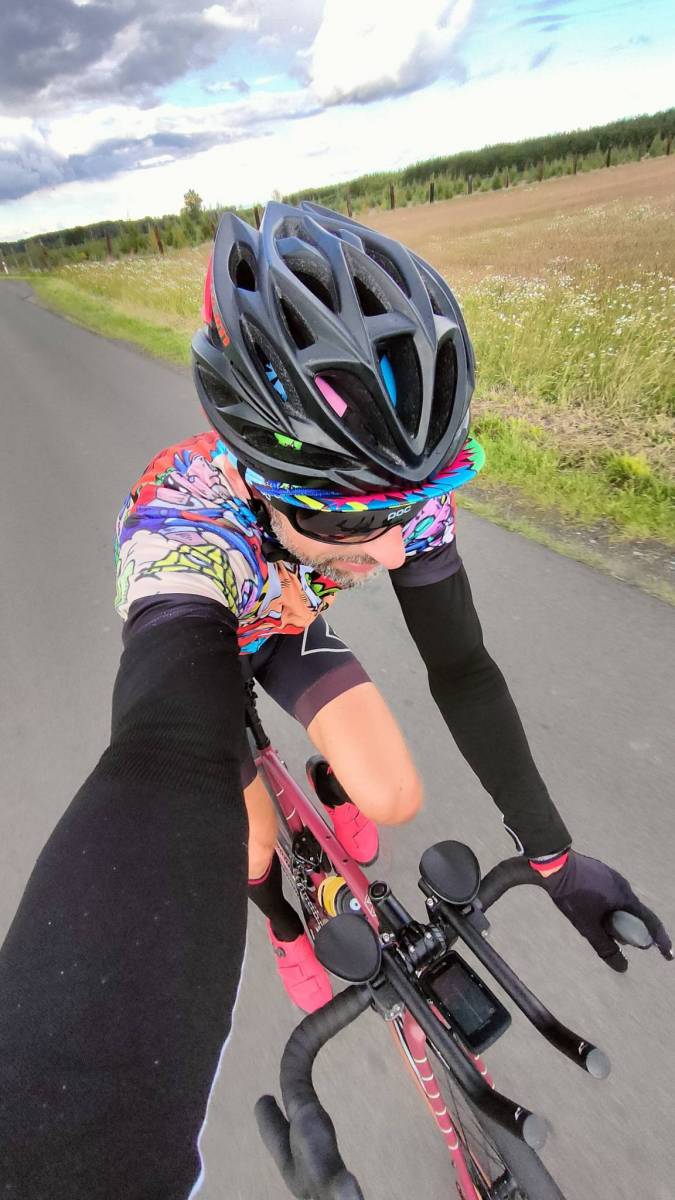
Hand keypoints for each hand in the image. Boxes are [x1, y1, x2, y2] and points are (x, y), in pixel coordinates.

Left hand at [531, 851, 672, 971]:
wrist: (553, 864)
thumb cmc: (573, 895)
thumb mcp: (588, 926)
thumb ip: (605, 947)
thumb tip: (622, 967)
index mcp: (625, 897)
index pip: (650, 921)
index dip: (660, 939)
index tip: (667, 953)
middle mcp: (622, 885)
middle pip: (635, 913)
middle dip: (631, 930)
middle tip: (621, 942)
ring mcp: (610, 876)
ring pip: (621, 903)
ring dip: (617, 918)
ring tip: (602, 928)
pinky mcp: (599, 872)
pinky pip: (610, 894)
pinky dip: (608, 907)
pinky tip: (591, 912)